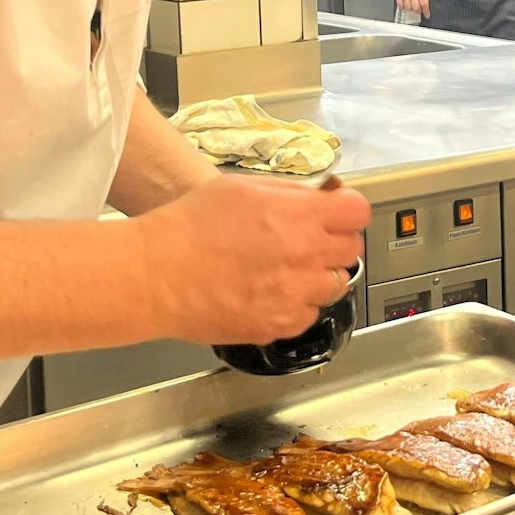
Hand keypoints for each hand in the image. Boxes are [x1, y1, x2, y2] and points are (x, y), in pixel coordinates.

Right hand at [131, 176, 369, 344]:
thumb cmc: (189, 226)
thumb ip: (290, 193)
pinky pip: (309, 314)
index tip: (337, 214)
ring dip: (318, 276)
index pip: (357, 212)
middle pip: (351, 249)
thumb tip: (320, 197)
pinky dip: (297, 305)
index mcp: (300, 217)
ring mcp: (295, 295)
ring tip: (284, 270)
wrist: (156, 274)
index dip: (347, 211)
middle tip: (307, 241)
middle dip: (333, 242)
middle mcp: (305, 257)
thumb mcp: (243, 188)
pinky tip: (269, 292)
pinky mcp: (280, 325)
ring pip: (335, 285)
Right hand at [393, 0, 428, 17]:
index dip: (426, 11)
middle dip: (418, 11)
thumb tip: (425, 5)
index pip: (424, 3)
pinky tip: (405, 6)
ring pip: (408, 7)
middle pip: (416, 7)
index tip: (427, 15)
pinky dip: (403, 7)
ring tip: (411, 6)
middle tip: (418, 11)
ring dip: (410, 9)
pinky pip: (401, 5)